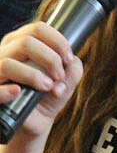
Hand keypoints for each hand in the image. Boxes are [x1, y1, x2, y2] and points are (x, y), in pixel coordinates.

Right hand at [0, 22, 82, 137]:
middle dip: (50, 59)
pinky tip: (17, 92)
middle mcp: (4, 52)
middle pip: (26, 42)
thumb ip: (73, 66)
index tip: (68, 59)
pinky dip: (6, 91)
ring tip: (47, 87)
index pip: (38, 29)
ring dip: (33, 75)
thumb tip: (68, 65)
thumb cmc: (48, 94)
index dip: (58, 42)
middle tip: (59, 76)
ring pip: (9, 64)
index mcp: (21, 42)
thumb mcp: (66, 78)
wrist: (34, 122)